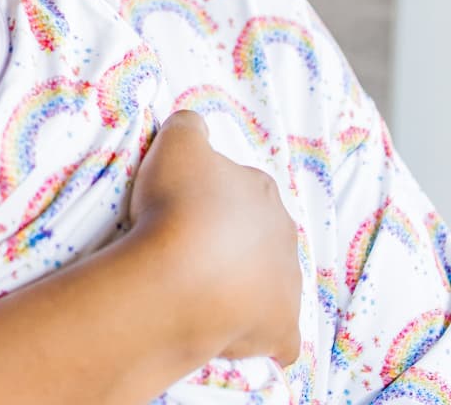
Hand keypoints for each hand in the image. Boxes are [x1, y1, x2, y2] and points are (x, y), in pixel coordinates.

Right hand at [129, 111, 301, 365]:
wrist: (178, 276)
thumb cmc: (176, 203)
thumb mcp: (175, 140)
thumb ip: (189, 126)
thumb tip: (196, 127)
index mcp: (260, 189)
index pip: (241, 186)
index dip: (210, 194)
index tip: (182, 205)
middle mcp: (283, 233)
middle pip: (260, 232)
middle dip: (234, 238)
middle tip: (190, 246)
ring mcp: (287, 283)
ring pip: (272, 280)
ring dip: (246, 282)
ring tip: (202, 287)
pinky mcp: (281, 328)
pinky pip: (280, 336)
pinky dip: (265, 336)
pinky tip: (239, 332)